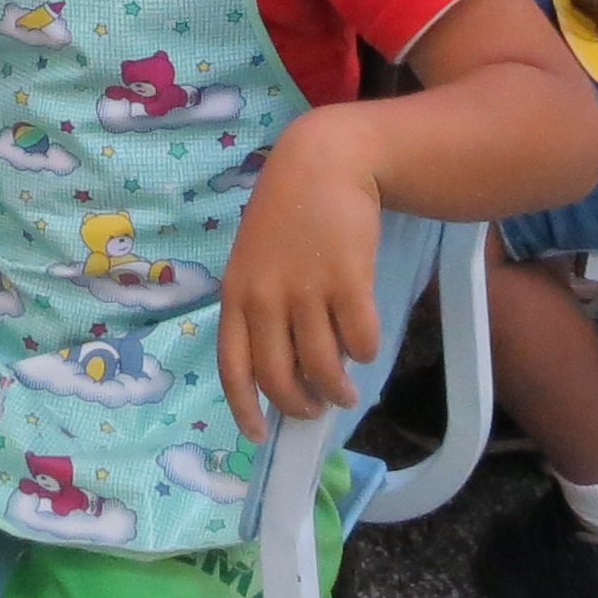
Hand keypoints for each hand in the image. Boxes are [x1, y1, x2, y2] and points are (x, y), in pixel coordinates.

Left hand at [215, 113, 384, 439]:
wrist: (324, 162)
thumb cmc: (287, 212)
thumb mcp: (254, 257)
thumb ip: (260, 305)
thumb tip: (283, 364)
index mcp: (236, 294)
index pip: (233, 368)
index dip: (245, 409)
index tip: (259, 436)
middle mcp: (265, 299)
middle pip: (280, 378)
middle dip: (300, 405)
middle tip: (316, 408)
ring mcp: (307, 291)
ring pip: (323, 368)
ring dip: (337, 390)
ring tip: (345, 390)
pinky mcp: (348, 282)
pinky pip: (360, 342)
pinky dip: (364, 353)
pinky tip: (364, 345)